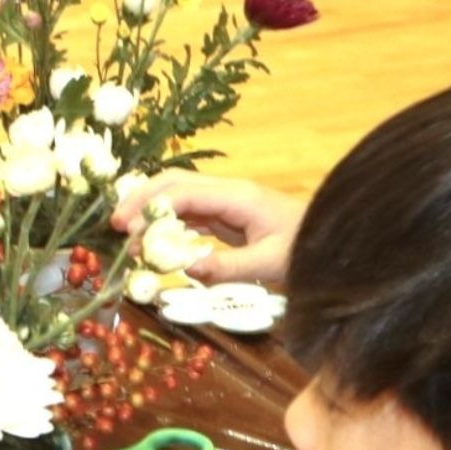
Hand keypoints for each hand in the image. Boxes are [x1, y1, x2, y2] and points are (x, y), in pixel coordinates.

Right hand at [110, 174, 305, 283]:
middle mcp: (228, 192)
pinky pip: (189, 211)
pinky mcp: (228, 214)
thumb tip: (184, 268)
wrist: (336, 245)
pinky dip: (166, 221)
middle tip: (114, 225)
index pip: (183, 192)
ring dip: (151, 209)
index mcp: (238, 196)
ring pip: (178, 193)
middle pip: (174, 181)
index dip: (150, 207)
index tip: (125, 228)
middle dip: (141, 198)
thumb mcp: (270, 264)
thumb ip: (227, 266)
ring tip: (127, 235)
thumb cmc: (308, 250)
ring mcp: (227, 201)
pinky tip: (153, 238)